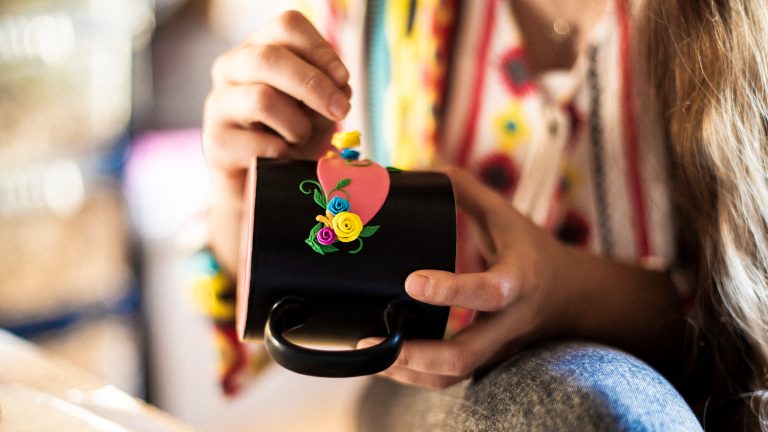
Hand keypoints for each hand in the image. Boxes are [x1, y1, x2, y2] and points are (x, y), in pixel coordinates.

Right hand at [202, 10, 350, 273]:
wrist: (259, 184)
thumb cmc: (290, 136)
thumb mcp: (316, 109)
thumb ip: (328, 94)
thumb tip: (339, 90)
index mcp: (258, 49)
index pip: (287, 26)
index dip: (321, 50)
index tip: (343, 79)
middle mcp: (231, 68)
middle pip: (270, 57)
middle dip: (314, 84)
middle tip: (341, 110)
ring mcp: (218, 105)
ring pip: (263, 99)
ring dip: (298, 125)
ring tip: (301, 139)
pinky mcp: (216, 143)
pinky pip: (261, 144)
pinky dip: (285, 155)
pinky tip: (284, 160)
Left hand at [359, 167, 573, 387]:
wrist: (572, 298)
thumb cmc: (532, 251)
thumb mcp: (507, 217)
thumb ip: (466, 192)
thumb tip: (420, 170)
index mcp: (519, 281)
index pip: (490, 292)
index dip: (452, 291)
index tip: (411, 281)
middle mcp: (508, 323)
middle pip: (465, 356)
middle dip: (416, 354)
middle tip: (373, 341)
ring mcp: (496, 349)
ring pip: (453, 377)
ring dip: (408, 374)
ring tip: (370, 356)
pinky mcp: (485, 362)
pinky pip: (449, 380)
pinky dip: (414, 376)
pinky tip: (384, 362)